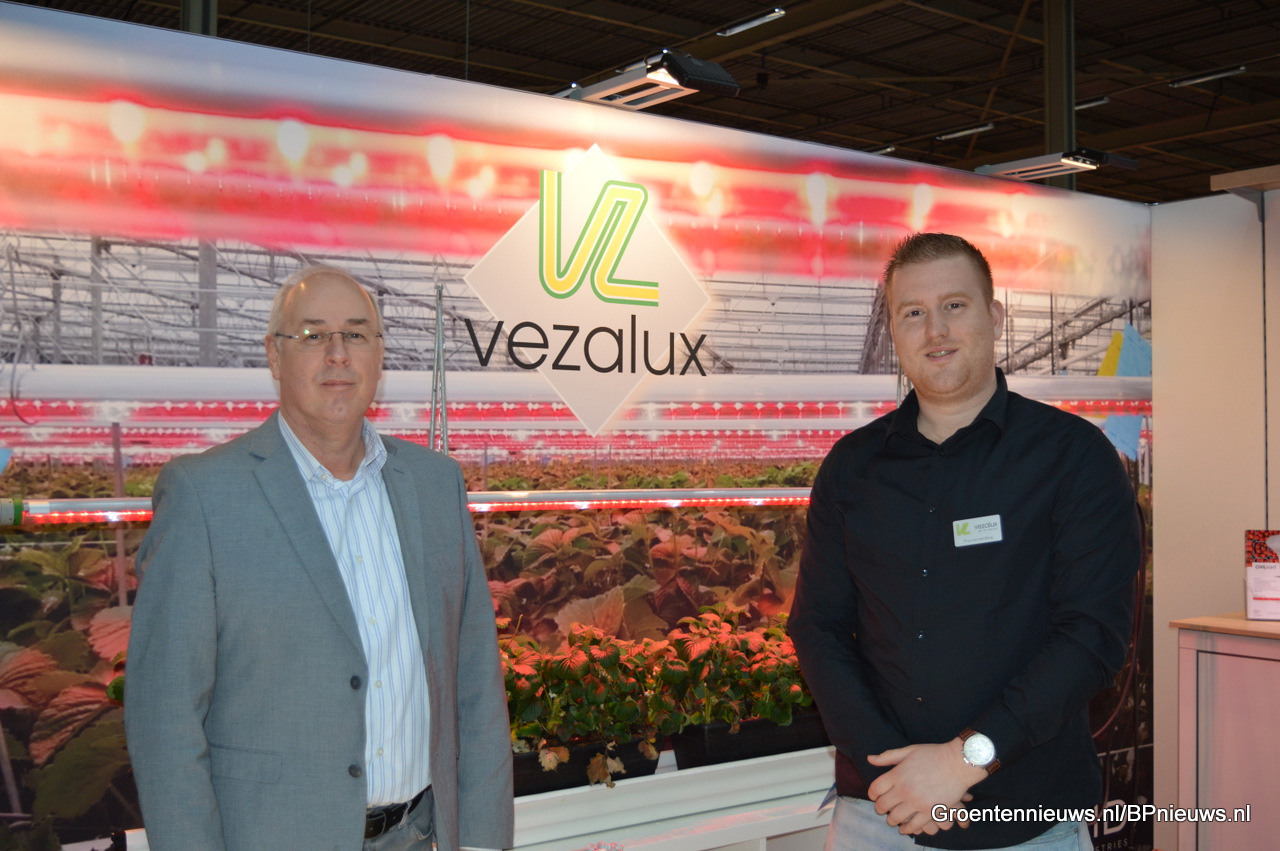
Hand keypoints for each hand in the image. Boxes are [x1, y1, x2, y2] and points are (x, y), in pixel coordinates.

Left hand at [865, 739, 985, 834]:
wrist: (958, 763)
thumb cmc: (934, 754)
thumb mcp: (909, 751)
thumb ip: (888, 756)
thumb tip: (870, 759)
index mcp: (897, 774)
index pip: (875, 789)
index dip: (872, 794)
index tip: (874, 797)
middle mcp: (904, 790)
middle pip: (883, 805)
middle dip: (880, 809)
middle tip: (882, 810)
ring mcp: (917, 802)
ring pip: (896, 818)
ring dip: (892, 821)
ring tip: (893, 820)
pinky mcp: (930, 812)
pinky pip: (914, 826)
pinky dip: (907, 829)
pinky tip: (906, 828)